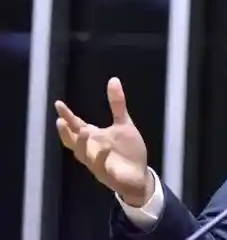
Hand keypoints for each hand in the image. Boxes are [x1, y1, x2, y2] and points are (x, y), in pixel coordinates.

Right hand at [55, 77, 151, 206]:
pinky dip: (102, 156)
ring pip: (83, 154)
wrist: (139, 174)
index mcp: (93, 137)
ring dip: (82, 144)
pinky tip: (106, 147)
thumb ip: (117, 104)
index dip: (67, 116)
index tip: (58, 104)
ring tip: (84, 131)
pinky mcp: (107, 174)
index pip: (76, 125)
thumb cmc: (127, 150)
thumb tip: (113, 79)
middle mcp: (91, 150)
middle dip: (66, 132)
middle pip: (73, 141)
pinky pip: (101, 166)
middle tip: (60, 121)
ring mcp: (97, 163)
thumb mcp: (123, 123)